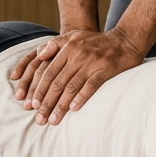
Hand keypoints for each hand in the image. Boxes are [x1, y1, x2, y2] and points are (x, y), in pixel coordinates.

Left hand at [13, 30, 145, 125]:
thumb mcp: (73, 36)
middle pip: (57, 82)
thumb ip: (55, 44)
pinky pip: (91, 86)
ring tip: (53, 120)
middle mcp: (77, 55)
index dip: (38, 90)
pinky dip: (81, 97)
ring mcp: (91, 62)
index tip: (31, 106)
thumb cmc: (96, 41)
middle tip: (39, 119)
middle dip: (46, 102)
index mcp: (67, 48)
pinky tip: (73, 109)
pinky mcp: (105, 69)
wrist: (125, 40)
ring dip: (61, 106)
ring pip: (71, 87)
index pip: (47, 72)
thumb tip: (39, 55)